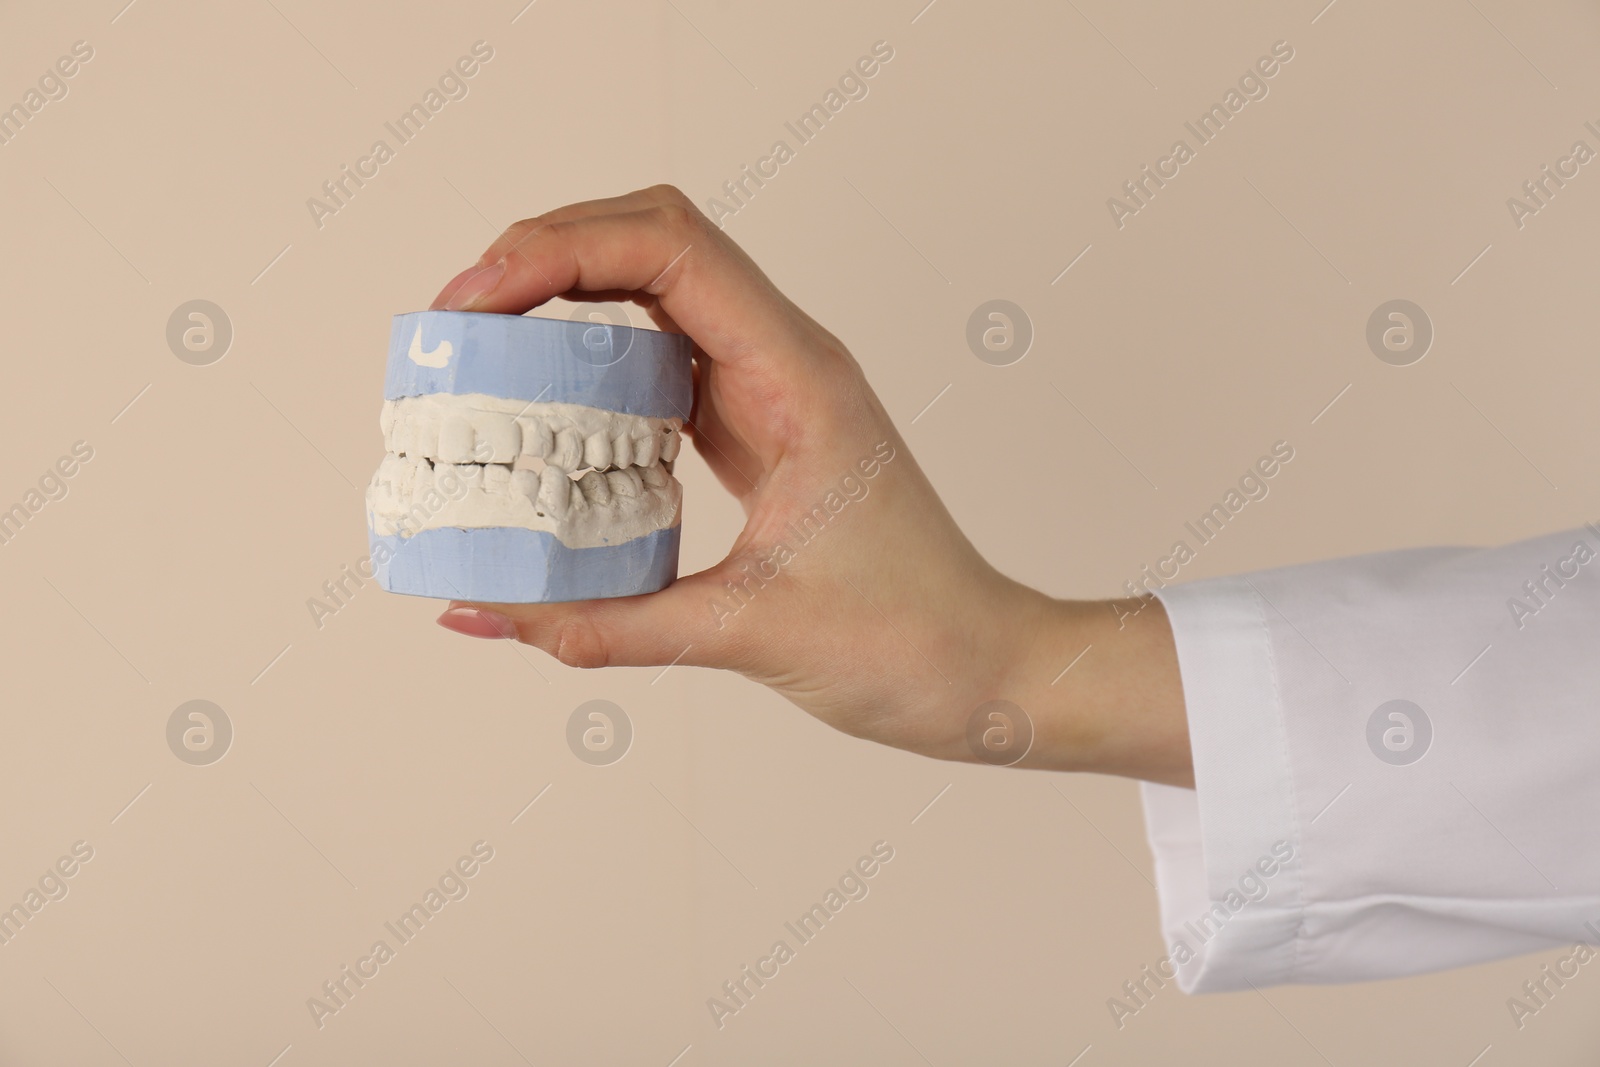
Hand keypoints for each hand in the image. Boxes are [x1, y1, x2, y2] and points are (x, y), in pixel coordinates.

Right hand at [427, 185, 1191, 786]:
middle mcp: (785, 361)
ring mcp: (771, 390)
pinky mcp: (757, 429)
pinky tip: (541, 408)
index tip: (475, 301)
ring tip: (481, 349)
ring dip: (565, 299)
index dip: (558, 250)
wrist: (986, 668)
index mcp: (797, 377)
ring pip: (656, 293)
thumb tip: (484, 612)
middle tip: (458, 318)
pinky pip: (663, 363)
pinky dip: (594, 364)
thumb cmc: (908, 641)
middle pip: (652, 242)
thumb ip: (604, 626)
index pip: (669, 251)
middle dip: (545, 255)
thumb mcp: (744, 634)